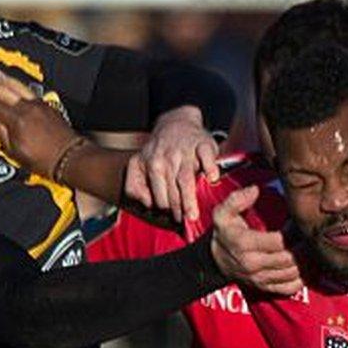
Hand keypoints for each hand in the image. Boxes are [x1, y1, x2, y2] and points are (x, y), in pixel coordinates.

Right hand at [0, 71, 78, 176]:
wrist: (70, 158)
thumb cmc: (45, 160)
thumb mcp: (16, 154)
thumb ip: (3, 136)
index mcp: (16, 120)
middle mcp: (28, 109)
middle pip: (4, 91)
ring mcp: (40, 106)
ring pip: (19, 88)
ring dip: (6, 80)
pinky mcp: (49, 107)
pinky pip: (31, 92)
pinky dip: (21, 87)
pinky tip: (19, 86)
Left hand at [126, 106, 220, 221]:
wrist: (175, 123)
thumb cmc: (157, 150)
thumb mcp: (137, 165)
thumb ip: (134, 186)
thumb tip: (146, 203)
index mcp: (152, 166)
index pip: (159, 195)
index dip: (166, 209)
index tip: (174, 220)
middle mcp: (168, 159)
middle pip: (173, 190)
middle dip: (178, 208)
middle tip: (186, 223)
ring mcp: (186, 151)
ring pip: (187, 178)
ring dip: (189, 198)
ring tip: (193, 215)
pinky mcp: (202, 144)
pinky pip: (206, 156)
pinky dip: (210, 167)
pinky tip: (212, 179)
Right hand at [210, 185, 302, 295]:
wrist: (215, 260)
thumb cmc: (224, 233)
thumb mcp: (223, 213)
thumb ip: (236, 199)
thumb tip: (254, 190)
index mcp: (244, 244)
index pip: (279, 241)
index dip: (293, 231)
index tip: (297, 221)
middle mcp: (252, 264)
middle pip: (290, 259)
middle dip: (304, 246)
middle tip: (309, 234)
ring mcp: (260, 279)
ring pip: (293, 273)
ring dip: (306, 261)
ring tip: (310, 247)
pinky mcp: (265, 288)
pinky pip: (290, 287)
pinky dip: (303, 278)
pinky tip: (306, 265)